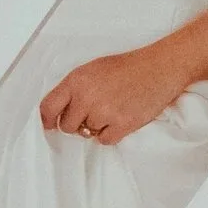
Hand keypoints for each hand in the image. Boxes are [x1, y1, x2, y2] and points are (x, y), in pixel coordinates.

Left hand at [39, 40, 187, 145]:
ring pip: (87, 134)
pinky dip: (111, 133)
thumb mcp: (94, 69)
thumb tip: (59, 111)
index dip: (47, 119)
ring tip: (113, 108)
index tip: (49, 125)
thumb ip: (74, 88)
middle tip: (94, 111)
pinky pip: (105, 140)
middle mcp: (87, 97)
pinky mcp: (122, 124)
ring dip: (97, 126)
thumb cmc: (128, 67)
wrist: (160, 68)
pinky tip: (121, 117)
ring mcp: (104, 112)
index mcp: (77, 80)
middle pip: (67, 126)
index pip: (48, 107)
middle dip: (77, 123)